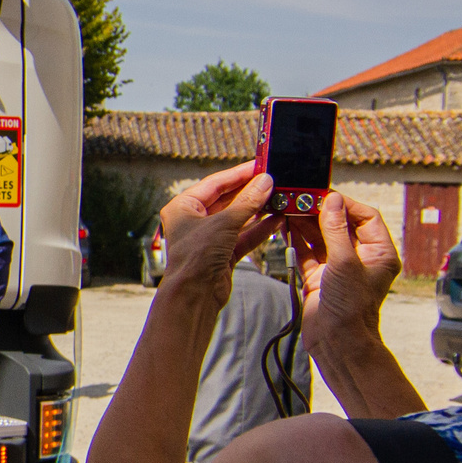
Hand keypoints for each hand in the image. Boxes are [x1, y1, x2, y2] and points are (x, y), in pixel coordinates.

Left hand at [159, 161, 283, 301]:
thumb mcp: (224, 223)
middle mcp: (194, 221)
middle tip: (272, 181)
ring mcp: (209, 238)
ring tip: (278, 197)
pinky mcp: (222, 254)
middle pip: (227, 200)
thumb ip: (247, 202)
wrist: (194, 296)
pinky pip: (243, 236)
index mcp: (183, 207)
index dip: (238, 174)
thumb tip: (264, 183)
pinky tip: (276, 219)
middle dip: (250, 192)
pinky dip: (259, 229)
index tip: (259, 166)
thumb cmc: (195, 258)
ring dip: (257, 210)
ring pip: (237, 218)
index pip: (215, 184)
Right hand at [286, 190, 399, 351]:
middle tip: (301, 200)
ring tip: (289, 209)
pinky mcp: (320, 277)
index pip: (366, 217)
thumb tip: (332, 202)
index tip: (325, 196)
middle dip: (320, 212)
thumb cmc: (352, 308)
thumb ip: (336, 230)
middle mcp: (359, 258)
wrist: (337, 341)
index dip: (346, 205)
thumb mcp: (345, 262)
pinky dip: (297, 240)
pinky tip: (286, 227)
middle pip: (340, 224)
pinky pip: (308, 252)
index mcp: (378, 252)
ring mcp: (338, 267)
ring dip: (305, 223)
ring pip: (321, 237)